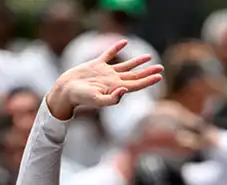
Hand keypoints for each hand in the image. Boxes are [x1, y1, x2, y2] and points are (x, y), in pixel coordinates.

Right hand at [46, 39, 163, 119]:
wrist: (65, 90)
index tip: (159, 76)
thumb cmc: (80, 97)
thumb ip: (111, 99)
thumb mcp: (96, 100)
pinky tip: (124, 42)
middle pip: (135, 75)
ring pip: (125, 65)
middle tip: (160, 68)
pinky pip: (109, 54)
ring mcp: (105, 72)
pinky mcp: (96, 65)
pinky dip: (116, 48)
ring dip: (137, 62)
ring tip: (149, 57)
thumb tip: (125, 90)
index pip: (136, 84)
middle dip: (148, 72)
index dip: (148, 81)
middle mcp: (113, 80)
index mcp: (115, 88)